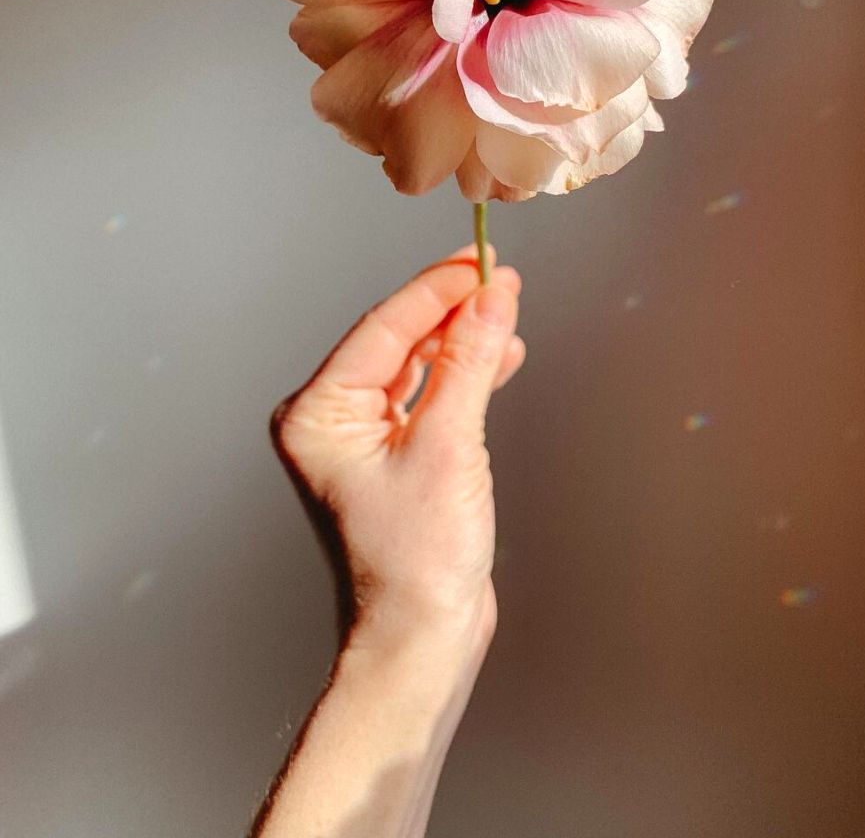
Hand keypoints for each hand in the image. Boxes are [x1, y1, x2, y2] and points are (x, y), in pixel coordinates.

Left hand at [270, 245, 523, 652]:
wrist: (419, 642)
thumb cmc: (414, 563)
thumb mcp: (447, 447)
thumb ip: (470, 362)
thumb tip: (493, 297)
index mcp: (317, 414)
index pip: (383, 328)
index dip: (436, 290)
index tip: (482, 262)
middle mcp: (330, 421)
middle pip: (399, 341)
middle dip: (453, 312)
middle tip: (501, 281)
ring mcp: (362, 440)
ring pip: (418, 366)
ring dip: (464, 342)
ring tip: (508, 315)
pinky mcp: (395, 457)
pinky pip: (428, 398)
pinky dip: (464, 377)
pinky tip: (499, 359)